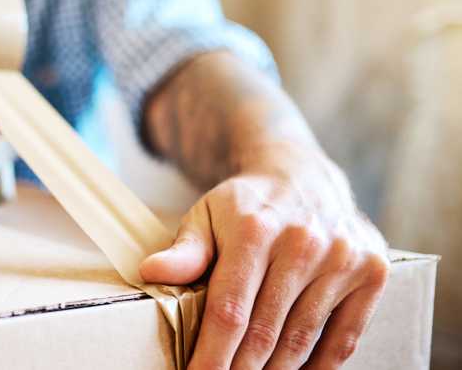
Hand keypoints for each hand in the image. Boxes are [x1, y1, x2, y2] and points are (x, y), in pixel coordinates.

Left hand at [140, 142, 389, 369]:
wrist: (302, 174)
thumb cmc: (245, 205)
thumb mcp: (205, 216)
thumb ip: (184, 250)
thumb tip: (151, 272)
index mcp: (255, 230)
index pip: (230, 311)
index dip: (212, 354)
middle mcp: (303, 243)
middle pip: (266, 332)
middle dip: (240, 368)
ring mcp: (342, 258)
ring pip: (302, 339)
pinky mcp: (372, 271)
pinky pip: (344, 337)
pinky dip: (318, 366)